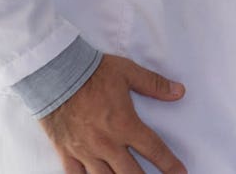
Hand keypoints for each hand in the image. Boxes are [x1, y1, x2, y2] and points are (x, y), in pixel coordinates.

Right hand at [40, 54, 187, 173]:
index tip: (181, 173)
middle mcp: (107, 143)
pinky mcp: (66, 152)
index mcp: (124, 124)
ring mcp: (85, 151)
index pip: (153, 150)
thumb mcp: (127, 72)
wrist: (54, 74)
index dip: (169, 164)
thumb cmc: (91, 72)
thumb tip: (179, 91)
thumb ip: (154, 84)